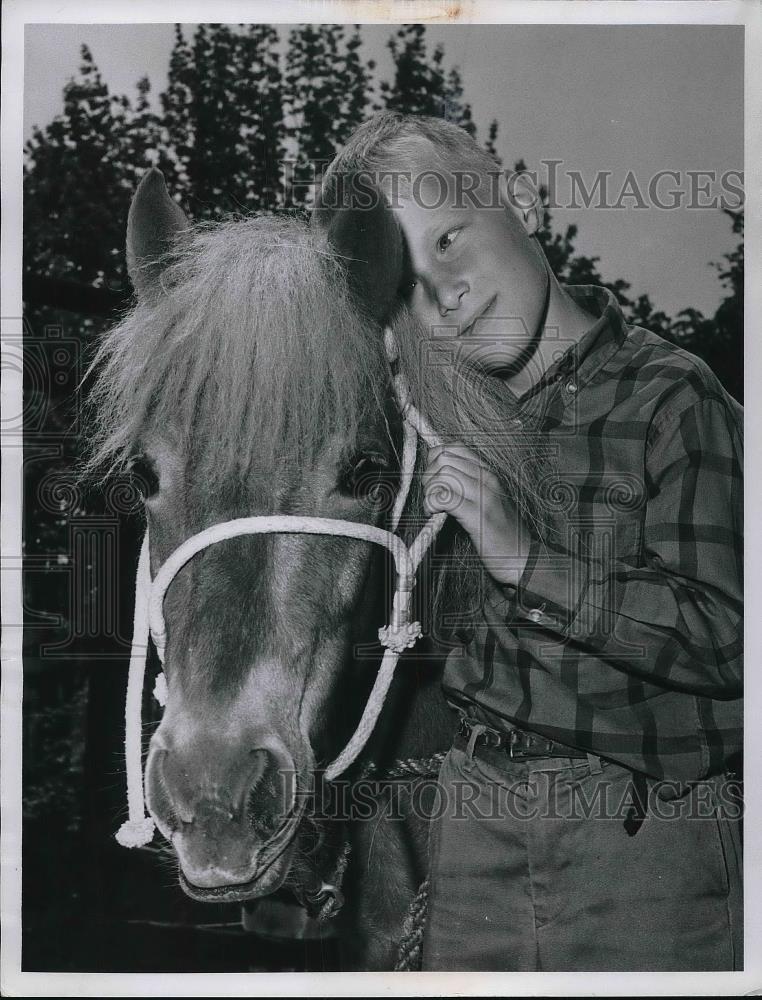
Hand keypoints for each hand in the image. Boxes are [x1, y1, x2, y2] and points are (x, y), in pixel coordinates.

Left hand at [422, 443, 529, 587]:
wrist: (521, 557)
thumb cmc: (500, 530)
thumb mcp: (487, 498)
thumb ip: (467, 482)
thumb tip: (436, 472)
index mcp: (489, 472)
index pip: (454, 447)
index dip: (435, 460)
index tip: (434, 479)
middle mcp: (487, 478)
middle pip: (443, 459)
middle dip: (429, 476)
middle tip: (431, 496)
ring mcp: (484, 496)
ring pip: (443, 475)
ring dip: (429, 491)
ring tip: (432, 506)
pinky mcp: (477, 515)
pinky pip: (445, 497)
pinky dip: (431, 503)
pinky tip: (433, 513)